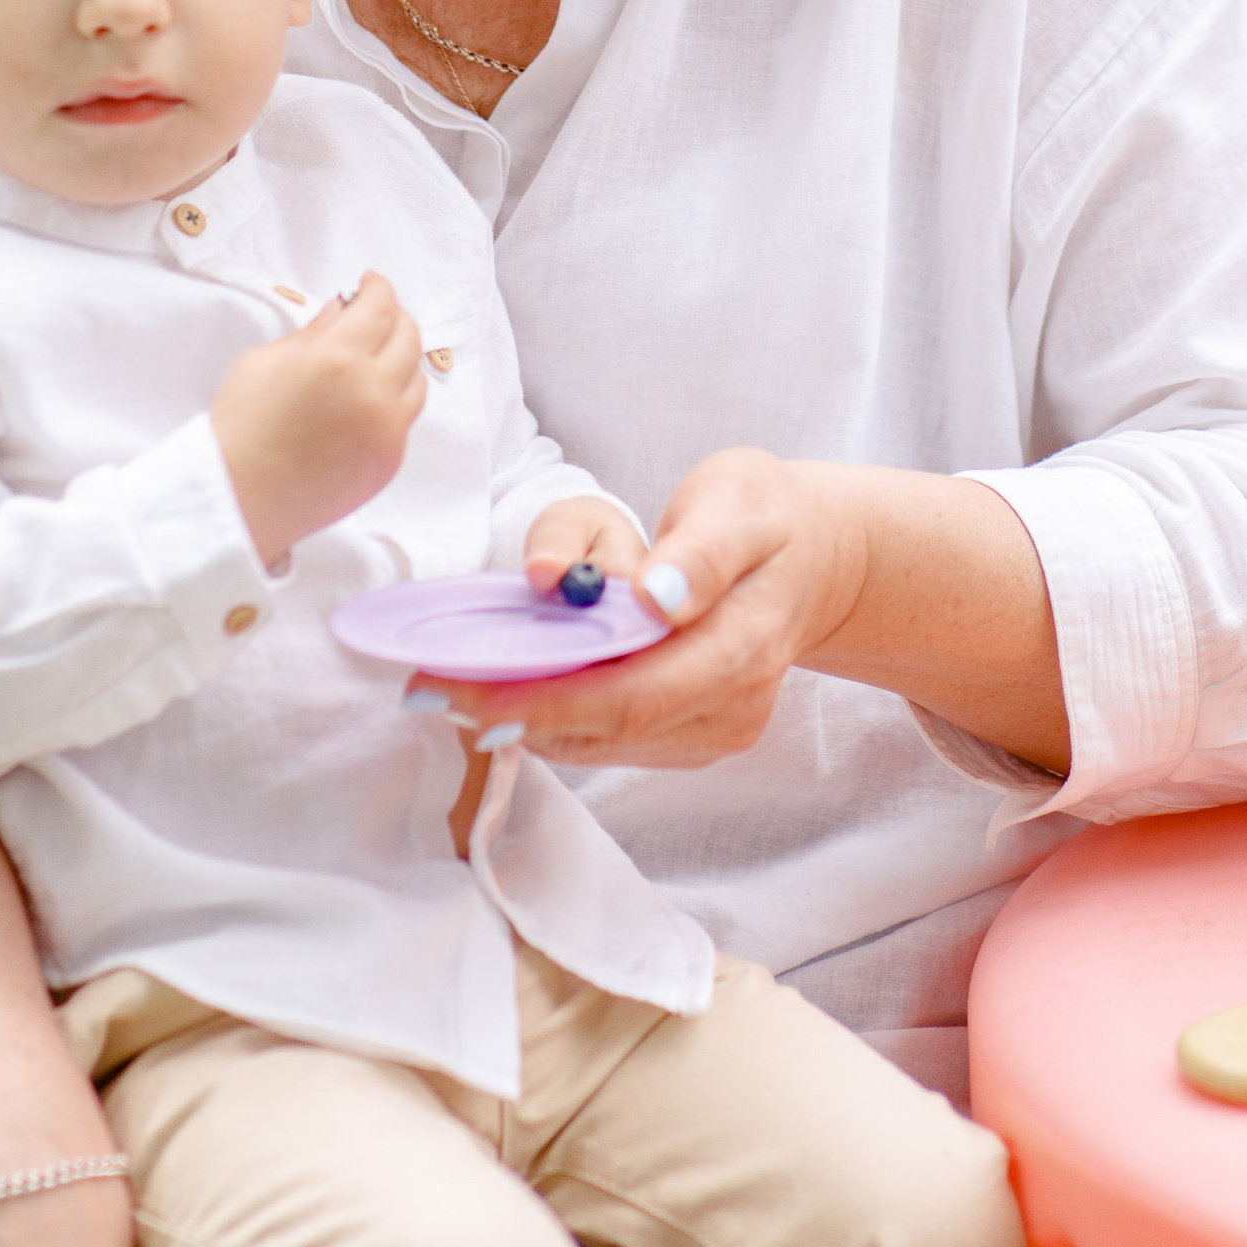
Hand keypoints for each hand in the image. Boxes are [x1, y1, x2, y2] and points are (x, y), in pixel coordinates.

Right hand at [211, 270, 426, 564]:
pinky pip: (406, 418)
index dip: (378, 288)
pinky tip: (369, 398)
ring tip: (376, 357)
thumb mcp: (264, 361)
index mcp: (337, 358)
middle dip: (395, 317)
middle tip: (377, 314)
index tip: (370, 283)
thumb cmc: (242, 426)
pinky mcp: (389, 461)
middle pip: (409, 337)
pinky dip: (394, 399)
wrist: (241, 497)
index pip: (380, 307)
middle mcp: (372, 392)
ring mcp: (386, 430)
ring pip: (416, 379)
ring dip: (401, 359)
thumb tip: (342, 309)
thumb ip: (312, 331)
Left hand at [442, 449, 860, 767]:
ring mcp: (714, 730)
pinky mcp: (693, 737)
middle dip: (516, 714)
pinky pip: (613, 740)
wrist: (815, 560)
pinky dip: (555, 719)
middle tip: (430, 692)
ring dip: (526, 721)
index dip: (549, 702)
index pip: (634, 695)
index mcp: (741, 646)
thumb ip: (700, 549)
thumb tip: (656, 598)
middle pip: (609, 731)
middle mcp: (730, 707)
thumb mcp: (740, 501)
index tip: (471, 692)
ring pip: (604, 745)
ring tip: (449, 691)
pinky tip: (507, 692)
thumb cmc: (767, 519)